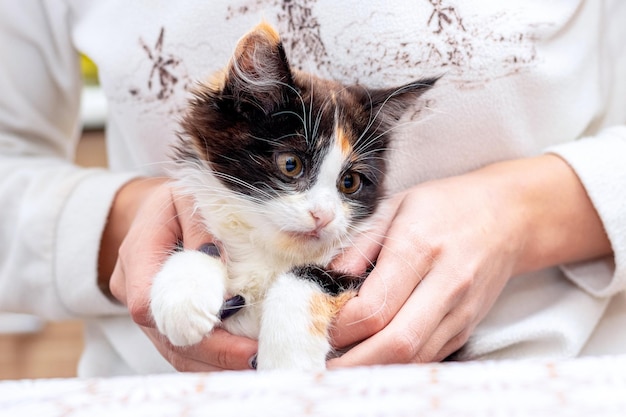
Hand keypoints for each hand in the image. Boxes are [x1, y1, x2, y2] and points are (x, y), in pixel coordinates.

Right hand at [103, 178, 257, 370]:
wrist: (157, 209)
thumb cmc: (177, 199)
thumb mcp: (188, 196)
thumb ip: (200, 228)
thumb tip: (217, 262)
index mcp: (136, 254)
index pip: (148, 302)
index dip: (188, 317)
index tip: (235, 317)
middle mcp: (133, 289)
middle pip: (167, 336)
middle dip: (214, 352)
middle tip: (256, 357)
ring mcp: (145, 310)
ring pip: (175, 351)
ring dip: (216, 363)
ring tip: (257, 364)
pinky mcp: (161, 321)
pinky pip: (183, 349)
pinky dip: (213, 359)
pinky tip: (242, 362)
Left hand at [328, 155, 610, 365]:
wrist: (510, 217)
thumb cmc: (447, 206)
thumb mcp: (397, 206)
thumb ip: (360, 243)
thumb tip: (329, 279)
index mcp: (420, 247)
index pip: (376, 307)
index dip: (342, 324)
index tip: (322, 321)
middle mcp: (446, 284)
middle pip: (397, 343)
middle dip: (354, 361)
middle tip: (325, 361)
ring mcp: (461, 310)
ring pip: (414, 358)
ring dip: (374, 367)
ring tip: (344, 362)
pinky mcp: (468, 327)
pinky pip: (429, 357)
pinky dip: (398, 364)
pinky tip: (375, 356)